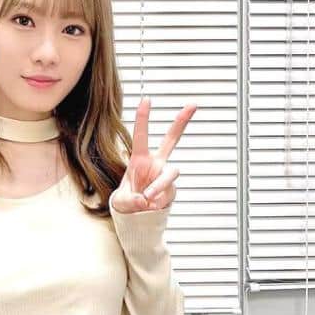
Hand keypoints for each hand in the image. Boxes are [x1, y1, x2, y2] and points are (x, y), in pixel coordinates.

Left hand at [111, 97, 196, 213]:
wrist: (138, 214)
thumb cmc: (128, 200)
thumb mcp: (122, 201)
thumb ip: (130, 201)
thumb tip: (144, 200)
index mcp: (139, 159)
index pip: (141, 135)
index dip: (143, 118)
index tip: (146, 99)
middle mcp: (156, 163)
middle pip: (172, 139)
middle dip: (182, 121)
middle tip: (193, 104)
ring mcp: (165, 174)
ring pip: (171, 172)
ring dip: (159, 185)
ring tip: (147, 198)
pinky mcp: (173, 188)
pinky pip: (168, 192)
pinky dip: (159, 200)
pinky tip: (151, 206)